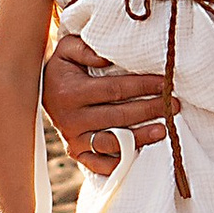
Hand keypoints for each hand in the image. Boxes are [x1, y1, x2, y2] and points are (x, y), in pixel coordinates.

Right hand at [41, 37, 170, 177]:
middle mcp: (70, 119)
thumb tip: (107, 59)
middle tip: (174, 105)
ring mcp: (74, 139)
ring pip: (113, 143)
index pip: (114, 89)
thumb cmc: (63, 67)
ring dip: (140, 138)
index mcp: (70, 92)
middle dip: (149, 110)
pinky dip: (122, 162)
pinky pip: (101, 164)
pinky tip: (142, 153)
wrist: (40, 91)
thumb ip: (86, 49)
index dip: (142, 86)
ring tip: (163, 130)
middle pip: (118, 116)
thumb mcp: (67, 49)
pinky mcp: (77, 153)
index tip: (165, 83)